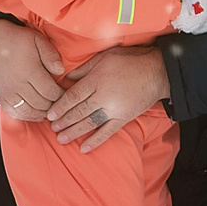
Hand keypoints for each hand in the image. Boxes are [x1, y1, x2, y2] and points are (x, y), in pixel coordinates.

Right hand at [0, 19, 65, 119]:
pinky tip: (36, 113)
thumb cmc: (18, 40)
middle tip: (61, 102)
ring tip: (50, 109)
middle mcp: (17, 84)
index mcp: (29, 70)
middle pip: (41, 104)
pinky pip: (15, 113)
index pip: (50, 92)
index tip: (66, 93)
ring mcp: (6, 92)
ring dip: (42, 113)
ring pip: (29, 111)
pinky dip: (28, 116)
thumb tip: (61, 71)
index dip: (61, 96)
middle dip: (53, 105)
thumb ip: (51, 55)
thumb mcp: (38, 40)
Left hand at [50, 45, 169, 153]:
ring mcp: (114, 109)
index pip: (73, 96)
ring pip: (90, 123)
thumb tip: (66, 79)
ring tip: (61, 139)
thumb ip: (84, 69)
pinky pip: (107, 132)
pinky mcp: (123, 118)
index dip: (60, 107)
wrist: (156, 72)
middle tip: (52, 128)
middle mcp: (103, 96)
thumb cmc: (129, 60)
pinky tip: (83, 148)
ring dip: (74, 132)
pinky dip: (95, 141)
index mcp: (96, 80)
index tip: (50, 115)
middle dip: (64, 121)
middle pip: (79, 111)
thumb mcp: (104, 57)